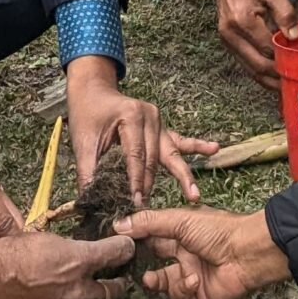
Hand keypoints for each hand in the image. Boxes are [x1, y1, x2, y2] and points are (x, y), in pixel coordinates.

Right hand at [0, 231, 133, 298]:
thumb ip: (64, 247)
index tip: (126, 248)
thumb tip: (75, 250)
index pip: (117, 254)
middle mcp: (77, 292)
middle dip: (116, 286)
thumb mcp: (38, 239)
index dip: (124, 249)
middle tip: (112, 282)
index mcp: (77, 261)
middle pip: (113, 293)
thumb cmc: (3, 257)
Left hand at [64, 55, 217, 207]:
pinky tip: (214, 148)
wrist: (94, 90)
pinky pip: (179, 140)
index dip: (135, 180)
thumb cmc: (88, 114)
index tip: (135, 202)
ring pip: (171, 153)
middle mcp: (150, 117)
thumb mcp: (83, 141)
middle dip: (151, 184)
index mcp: (132, 116)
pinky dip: (196, 146)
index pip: (136, 155)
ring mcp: (159, 121)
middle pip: (155, 157)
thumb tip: (90, 200)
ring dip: (183, 175)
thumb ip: (88, 171)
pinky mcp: (161, 126)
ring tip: (195, 194)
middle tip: (150, 208)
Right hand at [121, 206, 293, 298]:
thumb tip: (119, 224)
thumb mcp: (180, 220)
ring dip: (157, 281)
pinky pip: (180, 295)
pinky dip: (183, 288)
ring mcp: (190, 273)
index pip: (152, 234)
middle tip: (128, 265)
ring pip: (163, 282)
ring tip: (152, 279)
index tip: (117, 242)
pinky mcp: (198, 293)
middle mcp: (184, 252)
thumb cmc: (217, 230)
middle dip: (140, 264)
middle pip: (154, 260)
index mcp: (180, 231)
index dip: (136, 239)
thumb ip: (149, 223)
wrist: (246, 254)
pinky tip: (193, 279)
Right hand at [213, 0, 297, 88]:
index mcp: (243, 20)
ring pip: (248, 67)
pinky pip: (243, 60)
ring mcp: (225, 37)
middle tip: (295, 84)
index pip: (268, 49)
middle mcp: (230, 33)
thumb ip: (285, 12)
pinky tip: (270, 76)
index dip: (285, 59)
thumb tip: (294, 37)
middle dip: (276, 77)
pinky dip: (257, 70)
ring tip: (284, 87)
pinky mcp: (226, 38)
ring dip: (266, 79)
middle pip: (256, 65)